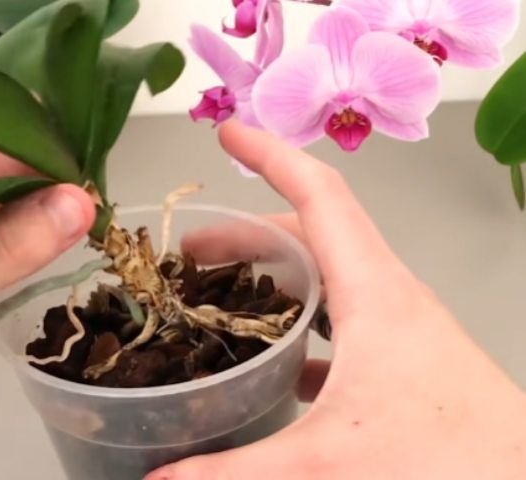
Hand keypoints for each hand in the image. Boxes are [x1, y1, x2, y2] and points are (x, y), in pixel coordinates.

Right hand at [146, 121, 525, 479]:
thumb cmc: (446, 462)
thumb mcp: (326, 463)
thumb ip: (235, 472)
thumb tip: (160, 478)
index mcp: (372, 291)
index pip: (316, 195)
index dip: (269, 156)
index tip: (228, 132)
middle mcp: (387, 296)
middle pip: (309, 236)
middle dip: (247, 234)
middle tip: (194, 255)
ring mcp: (398, 326)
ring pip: (328, 277)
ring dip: (276, 275)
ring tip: (228, 296)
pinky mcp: (402, 359)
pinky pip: (343, 321)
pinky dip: (304, 324)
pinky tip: (280, 361)